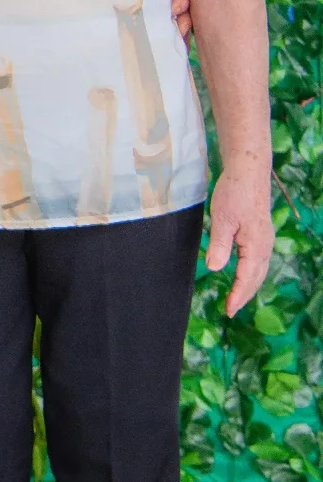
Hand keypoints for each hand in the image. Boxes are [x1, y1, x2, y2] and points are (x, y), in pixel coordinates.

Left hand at [207, 160, 273, 316]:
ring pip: (260, 270)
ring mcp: (265, 239)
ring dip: (249, 285)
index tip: (228, 310)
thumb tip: (216, 269)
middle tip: (231, 310)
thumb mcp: (222, 219)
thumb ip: (220, 245)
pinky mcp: (261, 232)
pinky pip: (259, 260)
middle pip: (257, 278)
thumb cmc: (234, 193)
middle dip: (244, 295)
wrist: (248, 171)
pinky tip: (244, 274)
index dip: (237, 295)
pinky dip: (252, 273)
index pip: (247, 278)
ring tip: (237, 298)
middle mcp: (265, 245)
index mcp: (256, 245)